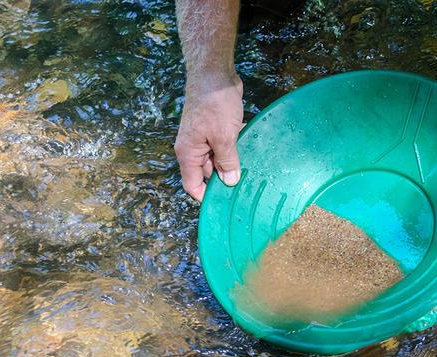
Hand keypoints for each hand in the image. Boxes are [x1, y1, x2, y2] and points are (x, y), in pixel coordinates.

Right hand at [174, 73, 243, 200]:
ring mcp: (203, 138)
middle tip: (244, 182)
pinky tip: (247, 144)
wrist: (215, 74)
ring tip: (248, 162)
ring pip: (217, 159)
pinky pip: (223, 146)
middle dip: (224, 177)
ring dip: (232, 161)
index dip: (205, 196)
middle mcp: (192, 148)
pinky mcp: (214, 129)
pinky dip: (234, 147)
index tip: (223, 203)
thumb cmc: (214, 103)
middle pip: (207, 173)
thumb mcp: (224, 137)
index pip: (192, 184)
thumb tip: (230, 181)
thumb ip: (227, 161)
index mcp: (188, 153)